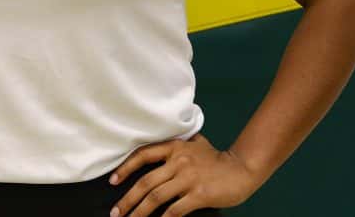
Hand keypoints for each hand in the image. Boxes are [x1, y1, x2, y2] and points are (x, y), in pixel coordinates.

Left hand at [108, 134, 258, 216]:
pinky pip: (175, 210)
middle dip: (128, 199)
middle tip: (116, 212)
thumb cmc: (216, 159)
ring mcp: (189, 178)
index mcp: (174, 147)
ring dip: (140, 212)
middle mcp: (178, 161)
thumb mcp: (194, 144)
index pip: (142, 155)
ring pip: (156, 197)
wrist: (242, 169)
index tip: (112, 181)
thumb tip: (155, 152)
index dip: (125, 168)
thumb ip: (175, 146)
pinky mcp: (199, 194)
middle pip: (146, 182)